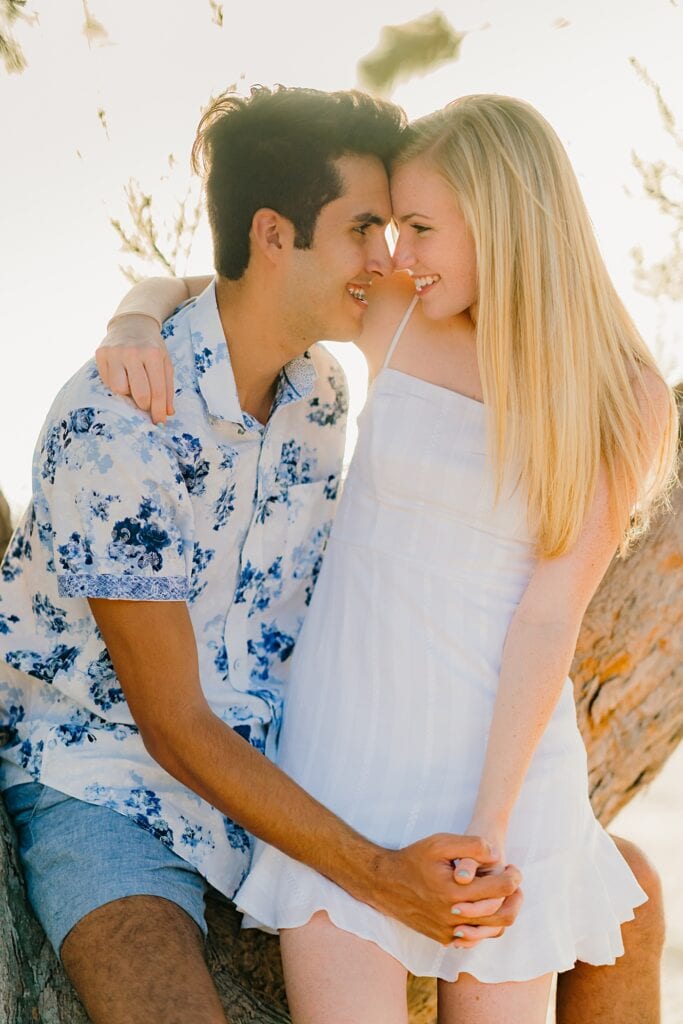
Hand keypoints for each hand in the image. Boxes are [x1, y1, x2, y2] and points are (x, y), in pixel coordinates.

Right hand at [96, 314, 174, 424]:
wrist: (131, 324)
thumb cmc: (151, 347)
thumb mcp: (165, 362)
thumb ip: (167, 388)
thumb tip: (167, 413)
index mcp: (153, 354)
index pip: (157, 390)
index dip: (158, 410)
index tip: (160, 422)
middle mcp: (132, 352)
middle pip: (138, 393)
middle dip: (144, 406)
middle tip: (146, 406)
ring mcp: (114, 352)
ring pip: (118, 389)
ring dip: (127, 395)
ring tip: (133, 388)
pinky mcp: (101, 354)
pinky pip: (106, 381)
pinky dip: (115, 385)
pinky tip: (122, 378)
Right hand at [364, 833, 519, 946]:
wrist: (385, 884)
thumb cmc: (413, 859)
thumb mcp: (440, 843)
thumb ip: (471, 845)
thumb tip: (496, 855)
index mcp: (456, 892)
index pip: (501, 889)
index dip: (514, 877)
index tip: (513, 868)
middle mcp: (455, 917)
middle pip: (503, 916)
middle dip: (515, 897)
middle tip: (514, 882)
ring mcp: (450, 932)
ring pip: (491, 932)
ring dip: (504, 912)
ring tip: (502, 894)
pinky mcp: (444, 939)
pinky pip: (475, 938)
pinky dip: (485, 925)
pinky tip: (482, 906)